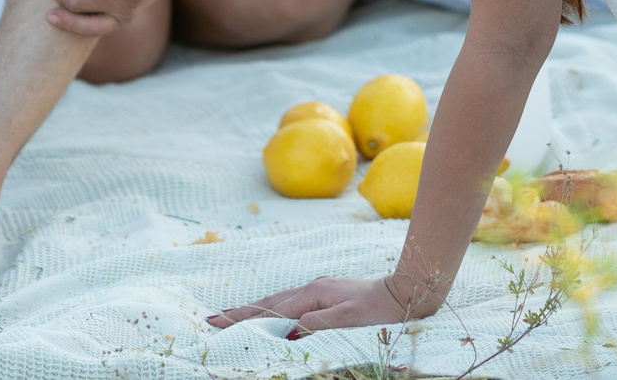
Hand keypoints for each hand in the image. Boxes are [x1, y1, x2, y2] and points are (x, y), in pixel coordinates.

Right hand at [207, 274, 435, 335]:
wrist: (403, 295)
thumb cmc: (378, 311)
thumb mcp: (347, 320)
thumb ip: (315, 323)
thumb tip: (287, 328)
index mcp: (312, 294)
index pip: (271, 311)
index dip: (244, 318)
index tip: (218, 321)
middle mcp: (311, 289)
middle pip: (269, 303)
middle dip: (240, 312)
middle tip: (212, 319)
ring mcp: (318, 290)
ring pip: (278, 301)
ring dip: (254, 310)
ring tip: (232, 316)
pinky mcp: (325, 294)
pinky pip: (291, 303)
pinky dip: (273, 308)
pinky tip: (270, 313)